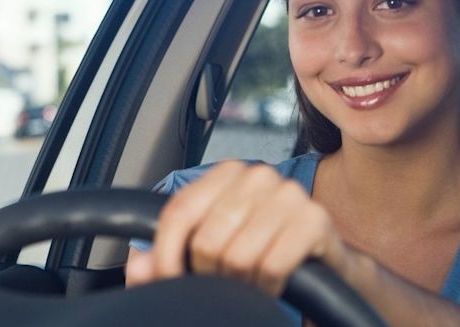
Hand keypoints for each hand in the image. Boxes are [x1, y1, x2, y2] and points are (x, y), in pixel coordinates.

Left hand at [125, 161, 349, 295]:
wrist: (320, 266)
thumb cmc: (258, 254)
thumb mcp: (208, 256)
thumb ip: (166, 262)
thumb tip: (139, 267)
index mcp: (226, 172)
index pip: (178, 212)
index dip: (167, 255)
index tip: (170, 280)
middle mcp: (258, 175)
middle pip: (207, 240)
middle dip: (211, 275)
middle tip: (225, 282)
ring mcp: (289, 194)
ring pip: (238, 256)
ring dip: (241, 284)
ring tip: (249, 282)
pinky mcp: (315, 219)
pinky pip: (271, 265)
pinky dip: (268, 286)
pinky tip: (272, 284)